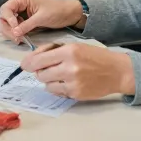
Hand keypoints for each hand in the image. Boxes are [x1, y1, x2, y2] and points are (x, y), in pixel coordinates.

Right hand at [0, 0, 83, 43]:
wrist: (69, 15)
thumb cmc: (56, 11)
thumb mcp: (42, 18)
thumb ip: (27, 25)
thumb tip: (14, 33)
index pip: (5, 9)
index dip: (8, 19)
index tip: (16, 28)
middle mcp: (18, 6)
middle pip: (3, 17)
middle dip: (7, 28)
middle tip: (16, 38)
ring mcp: (20, 14)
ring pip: (6, 24)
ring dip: (9, 33)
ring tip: (19, 40)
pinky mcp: (23, 22)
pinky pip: (13, 29)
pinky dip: (14, 34)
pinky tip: (21, 39)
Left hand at [20, 43, 134, 99]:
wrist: (116, 71)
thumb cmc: (94, 56)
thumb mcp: (73, 46)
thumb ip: (52, 51)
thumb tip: (31, 60)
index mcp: (68, 51)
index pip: (39, 59)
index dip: (28, 63)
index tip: (24, 65)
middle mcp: (69, 67)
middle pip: (40, 73)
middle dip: (40, 71)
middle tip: (46, 69)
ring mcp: (73, 82)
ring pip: (46, 84)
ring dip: (48, 80)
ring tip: (59, 75)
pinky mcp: (76, 94)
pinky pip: (56, 92)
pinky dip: (57, 88)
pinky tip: (65, 82)